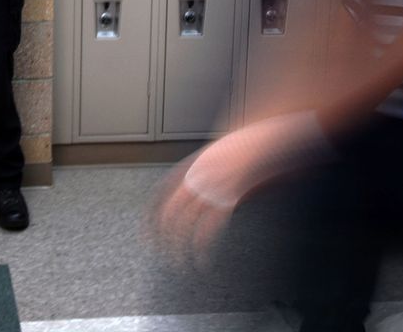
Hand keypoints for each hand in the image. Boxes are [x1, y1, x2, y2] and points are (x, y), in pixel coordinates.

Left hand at [152, 143, 248, 270]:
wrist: (256, 138)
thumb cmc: (235, 149)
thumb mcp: (206, 158)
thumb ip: (193, 175)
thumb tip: (183, 195)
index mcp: (186, 171)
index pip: (159, 198)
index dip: (149, 220)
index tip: (146, 237)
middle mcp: (193, 180)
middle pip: (170, 214)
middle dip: (164, 239)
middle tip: (163, 256)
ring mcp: (208, 189)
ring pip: (187, 224)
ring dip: (181, 247)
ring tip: (182, 263)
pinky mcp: (226, 198)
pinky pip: (210, 227)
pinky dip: (204, 246)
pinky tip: (203, 257)